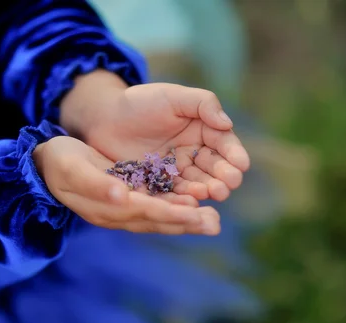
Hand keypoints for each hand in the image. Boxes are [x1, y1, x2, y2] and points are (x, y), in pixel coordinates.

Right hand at [33, 136, 220, 234]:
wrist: (47, 164)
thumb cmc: (60, 162)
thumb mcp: (73, 169)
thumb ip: (96, 184)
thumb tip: (122, 196)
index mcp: (106, 207)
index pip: (144, 212)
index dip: (170, 213)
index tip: (196, 213)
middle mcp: (117, 213)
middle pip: (157, 221)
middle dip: (186, 222)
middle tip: (215, 224)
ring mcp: (122, 210)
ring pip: (158, 218)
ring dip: (185, 220)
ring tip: (212, 220)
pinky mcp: (126, 200)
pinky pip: (154, 208)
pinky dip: (173, 209)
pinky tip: (191, 206)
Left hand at [60, 71, 249, 201]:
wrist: (103, 118)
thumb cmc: (139, 102)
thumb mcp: (173, 96)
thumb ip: (203, 104)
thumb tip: (227, 124)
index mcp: (202, 131)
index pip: (224, 144)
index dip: (234, 154)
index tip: (242, 164)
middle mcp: (193, 154)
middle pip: (214, 168)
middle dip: (224, 177)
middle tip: (229, 184)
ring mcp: (175, 171)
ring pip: (196, 183)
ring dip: (207, 190)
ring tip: (213, 194)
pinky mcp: (158, 185)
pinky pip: (173, 194)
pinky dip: (183, 200)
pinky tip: (191, 203)